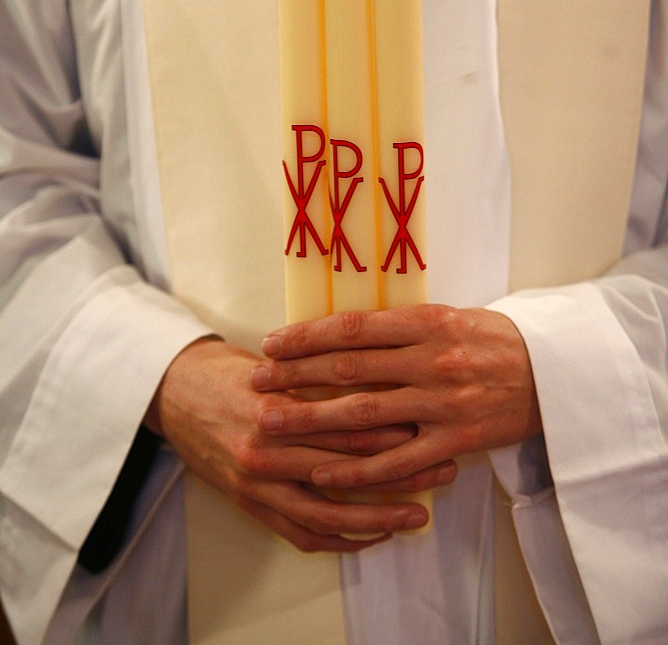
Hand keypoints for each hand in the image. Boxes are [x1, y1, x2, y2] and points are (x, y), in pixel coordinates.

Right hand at [145, 337, 433, 551]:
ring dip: (377, 516)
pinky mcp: (249, 504)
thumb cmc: (227, 371)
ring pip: (328, 512)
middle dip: (401, 472)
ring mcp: (257, 482)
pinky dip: (338, 539)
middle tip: (443, 469)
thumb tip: (381, 376)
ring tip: (416, 514)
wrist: (172, 393)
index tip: (432, 428)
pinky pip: (300, 532)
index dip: (393, 430)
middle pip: (348, 468)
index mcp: (277, 407)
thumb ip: (318, 377)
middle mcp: (268, 449)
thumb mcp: (273, 364)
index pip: (347, 424)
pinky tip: (369, 536)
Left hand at [253, 305, 541, 489]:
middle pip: (349, 368)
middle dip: (296, 374)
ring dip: (313, 419)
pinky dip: (358, 467)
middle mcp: (431, 361)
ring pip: (365, 413)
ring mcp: (443, 404)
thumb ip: (402, 327)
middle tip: (257, 380)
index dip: (308, 336)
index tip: (273, 343)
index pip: (354, 329)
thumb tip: (346, 330)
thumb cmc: (496, 339)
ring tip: (272, 422)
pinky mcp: (455, 441)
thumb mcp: (450, 317)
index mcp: (428, 323)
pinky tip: (322, 470)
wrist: (554, 373)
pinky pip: (398, 459)